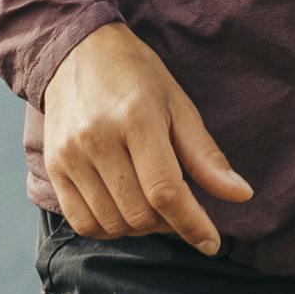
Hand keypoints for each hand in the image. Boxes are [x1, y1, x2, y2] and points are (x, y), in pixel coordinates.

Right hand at [42, 23, 252, 253]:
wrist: (76, 51)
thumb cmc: (136, 76)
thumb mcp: (179, 105)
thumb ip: (205, 155)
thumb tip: (241, 194)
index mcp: (137, 119)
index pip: (166, 191)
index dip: (192, 224)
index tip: (211, 242)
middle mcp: (98, 138)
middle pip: (140, 213)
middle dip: (169, 224)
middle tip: (179, 209)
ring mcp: (70, 154)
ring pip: (112, 223)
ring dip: (140, 228)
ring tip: (152, 206)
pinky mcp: (53, 166)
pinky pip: (82, 221)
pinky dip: (108, 228)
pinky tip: (123, 210)